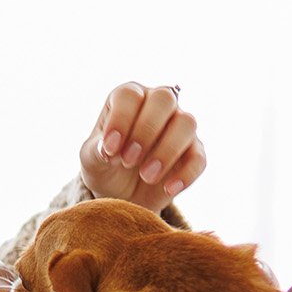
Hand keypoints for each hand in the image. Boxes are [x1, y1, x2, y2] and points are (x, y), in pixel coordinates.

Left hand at [77, 82, 205, 210]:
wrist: (123, 197)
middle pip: (164, 99)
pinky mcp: (194, 152)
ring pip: (187, 123)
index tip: (111, 149)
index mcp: (128, 99)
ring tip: (146, 176)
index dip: (121, 119)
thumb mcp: (91, 160)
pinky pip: (199, 158)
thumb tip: (109, 149)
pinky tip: (167, 189)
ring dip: (167, 150)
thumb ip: (97, 151)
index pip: (129, 95)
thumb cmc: (105, 167)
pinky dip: (186, 174)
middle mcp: (157, 105)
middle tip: (129, 160)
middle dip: (146, 130)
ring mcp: (178, 126)